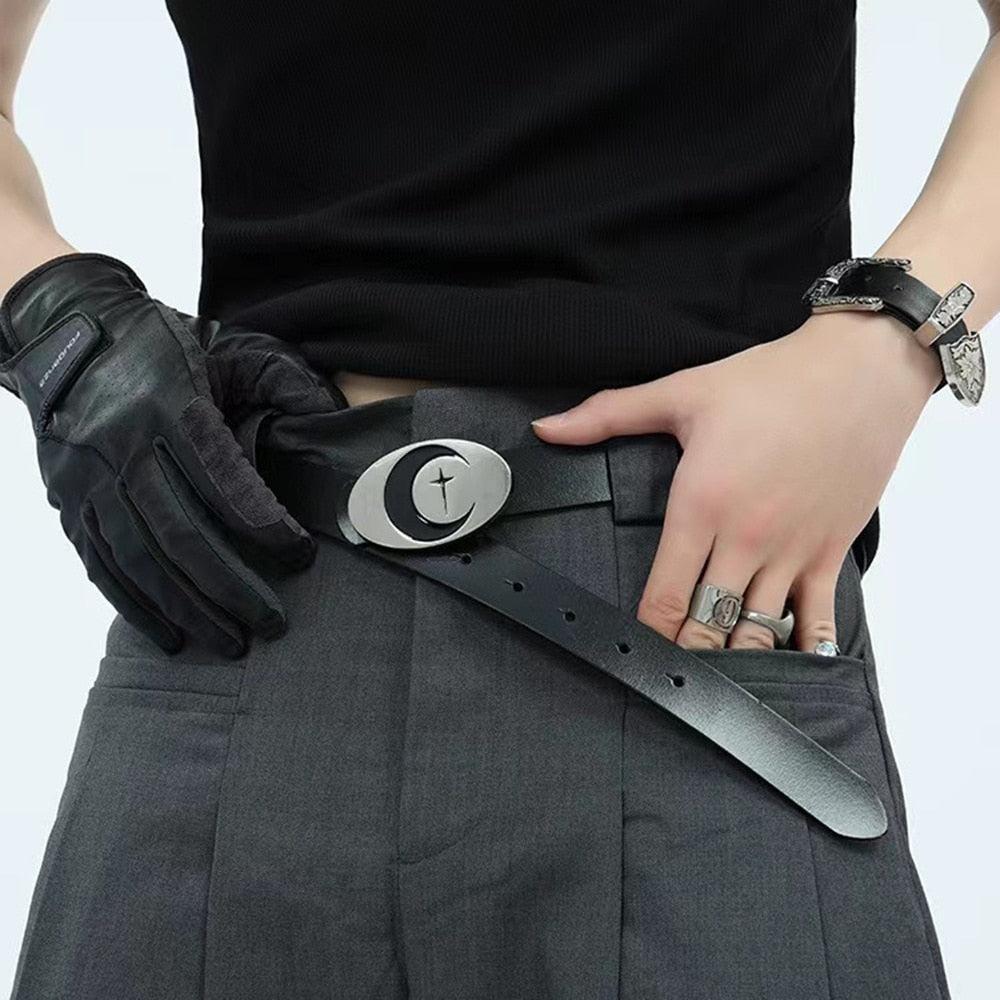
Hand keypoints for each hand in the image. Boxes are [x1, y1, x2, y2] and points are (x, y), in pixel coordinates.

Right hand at [0, 253, 344, 656]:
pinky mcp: (67, 499)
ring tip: (231, 642)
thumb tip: (334, 422)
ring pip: (139, 558)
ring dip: (187, 608)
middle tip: (273, 623)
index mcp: (169, 402)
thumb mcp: (230, 346)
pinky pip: (101, 564)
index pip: (221, 478)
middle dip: (230, 586)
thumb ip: (285, 383)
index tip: (300, 556)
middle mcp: (121, 442)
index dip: (263, 524)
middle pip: (180, 531)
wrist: (68, 329)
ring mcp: (87, 476)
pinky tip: (170, 636)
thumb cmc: (163, 342)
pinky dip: (135, 606)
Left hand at [532, 313, 940, 651]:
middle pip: (708, 625)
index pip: (664, 596)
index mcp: (702, 504)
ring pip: (758, 632)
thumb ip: (607, 415)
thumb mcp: (681, 392)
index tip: (631, 651)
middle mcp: (747, 538)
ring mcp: (793, 551)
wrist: (860, 372)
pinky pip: (817, 620)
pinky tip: (788, 667)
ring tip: (716, 678)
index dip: (644, 635)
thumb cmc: (772, 382)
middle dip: (685, 654)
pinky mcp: (832, 552)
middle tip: (668, 673)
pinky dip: (802, 649)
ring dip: (736, 659)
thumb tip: (546, 428)